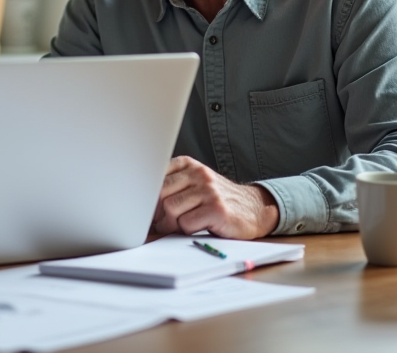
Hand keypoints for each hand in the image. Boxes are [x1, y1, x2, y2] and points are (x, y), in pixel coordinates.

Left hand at [151, 156, 278, 238]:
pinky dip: (186, 231)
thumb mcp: (195, 184)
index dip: (148, 196)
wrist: (254, 209)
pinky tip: (196, 228)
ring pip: (171, 209)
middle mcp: (199, 174)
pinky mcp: (217, 209)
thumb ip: (171, 186)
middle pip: (160, 193)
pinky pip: (187, 223)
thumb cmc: (217, 200)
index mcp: (188, 165)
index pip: (155, 176)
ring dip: (170, 224)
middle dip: (157, 212)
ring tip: (178, 227)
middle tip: (162, 222)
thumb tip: (141, 203)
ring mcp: (209, 191)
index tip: (147, 208)